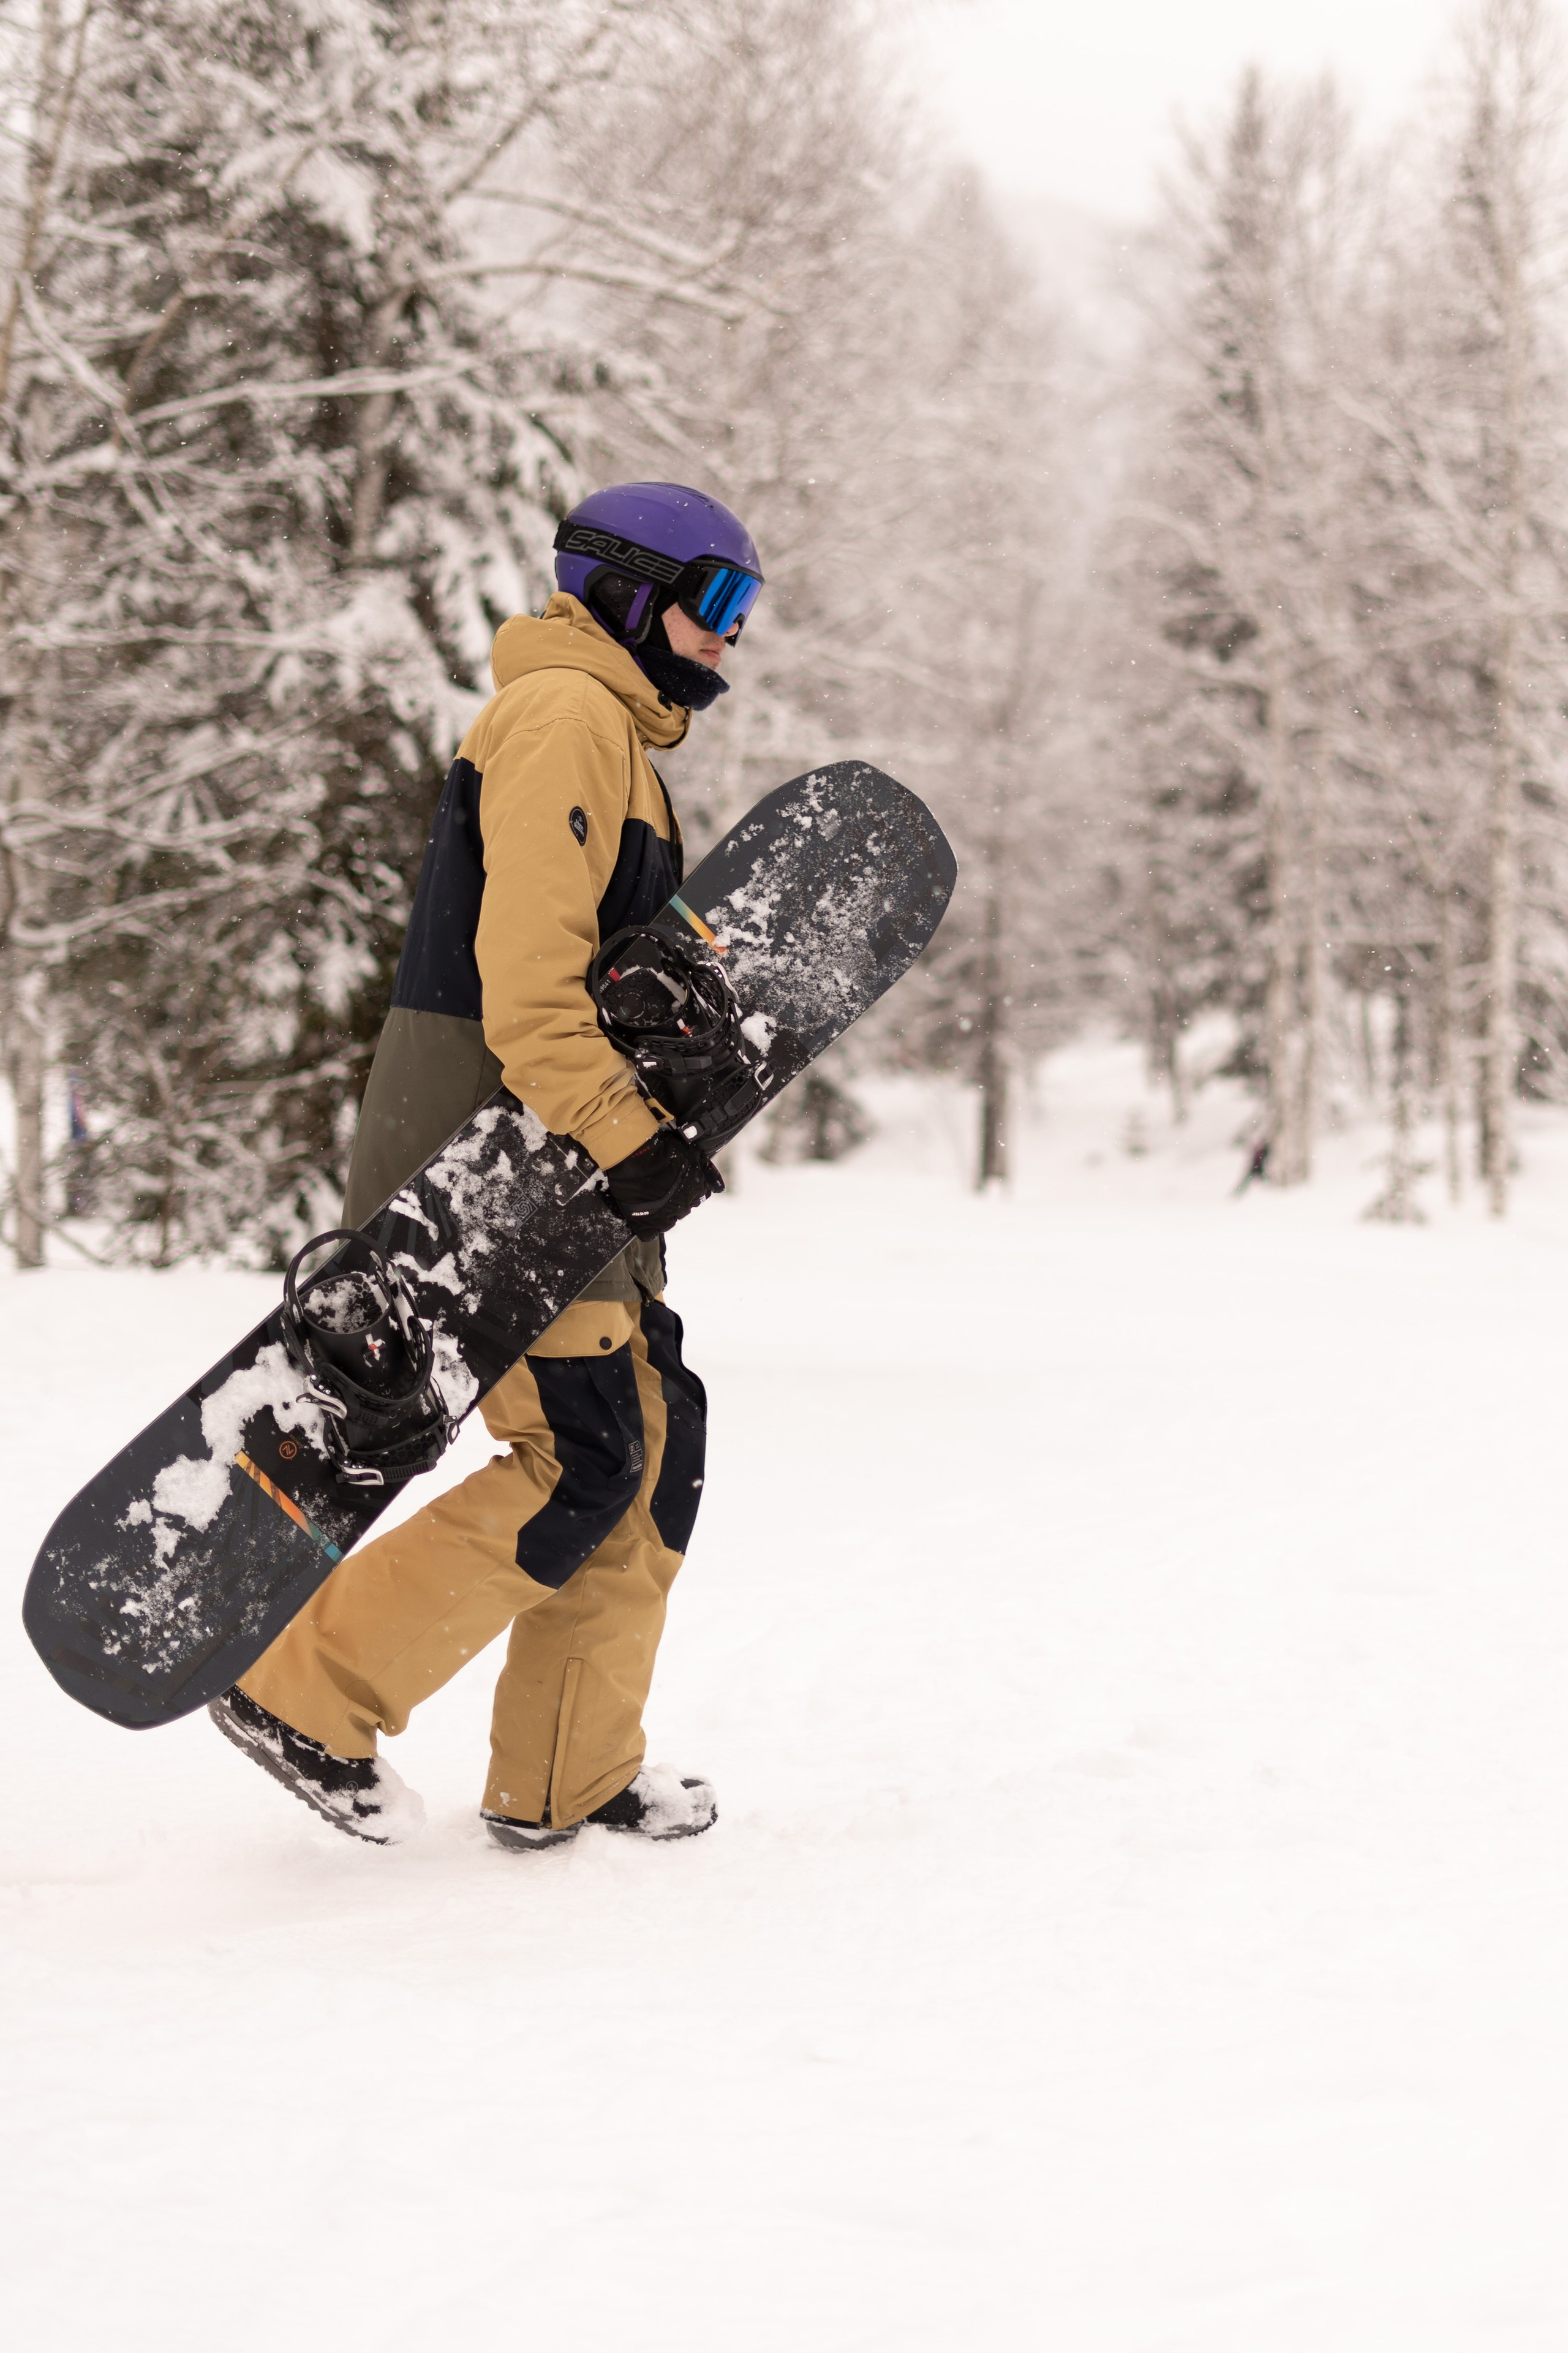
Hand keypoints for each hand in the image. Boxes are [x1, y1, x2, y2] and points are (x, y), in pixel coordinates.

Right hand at [603, 1125, 723, 1234]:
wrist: (638, 1160)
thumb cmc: (662, 1152)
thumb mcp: (690, 1152)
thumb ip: (702, 1165)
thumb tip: (714, 1178)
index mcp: (698, 1190)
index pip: (698, 1194)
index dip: (686, 1188)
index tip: (676, 1183)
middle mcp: (685, 1207)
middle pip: (682, 1208)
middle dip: (674, 1200)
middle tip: (660, 1189)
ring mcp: (666, 1218)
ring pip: (668, 1222)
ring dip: (662, 1213)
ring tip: (649, 1200)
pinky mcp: (647, 1226)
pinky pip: (649, 1233)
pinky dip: (646, 1227)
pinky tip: (641, 1216)